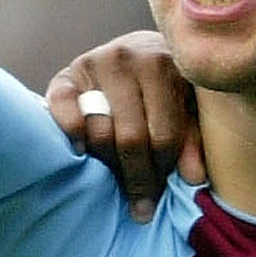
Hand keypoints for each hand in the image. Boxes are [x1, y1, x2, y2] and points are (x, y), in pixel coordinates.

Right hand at [47, 32, 201, 219]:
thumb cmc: (172, 86)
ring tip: (116, 182)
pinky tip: (81, 152)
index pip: (163, 136)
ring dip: (107, 164)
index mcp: (164, 67)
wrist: (141, 48)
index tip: (160, 196)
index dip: (162, 171)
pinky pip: (62, 106)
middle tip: (140, 208)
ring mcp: (94, 63)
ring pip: (99, 131)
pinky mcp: (67, 74)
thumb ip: (193, 138)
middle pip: (130, 138)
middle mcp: (128, 59)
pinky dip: (70, 131)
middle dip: (137, 178)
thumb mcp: (190, 106)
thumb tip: (192, 178)